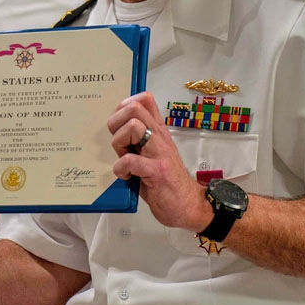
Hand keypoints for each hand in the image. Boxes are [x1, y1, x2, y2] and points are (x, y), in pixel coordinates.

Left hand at [107, 92, 211, 231]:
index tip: (120, 125)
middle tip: (120, 143)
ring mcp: (159, 153)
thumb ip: (138, 139)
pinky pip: (130, 160)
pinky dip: (121, 169)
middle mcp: (159, 137)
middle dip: (116, 123)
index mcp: (157, 131)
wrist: (189, 205)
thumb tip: (115, 128)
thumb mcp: (152, 152)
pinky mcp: (157, 172)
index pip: (144, 99)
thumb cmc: (166, 180)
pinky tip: (127, 177)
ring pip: (133, 127)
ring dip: (119, 144)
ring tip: (124, 160)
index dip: (124, 106)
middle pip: (134, 108)